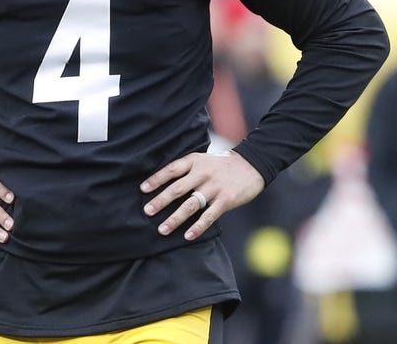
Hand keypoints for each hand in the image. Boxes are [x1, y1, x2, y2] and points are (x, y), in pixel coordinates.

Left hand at [141, 150, 264, 240]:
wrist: (253, 164)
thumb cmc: (223, 165)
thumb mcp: (204, 159)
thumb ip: (188, 170)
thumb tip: (165, 185)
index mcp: (195, 161)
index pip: (172, 170)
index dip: (156, 179)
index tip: (143, 189)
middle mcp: (203, 173)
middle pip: (177, 189)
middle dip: (161, 201)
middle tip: (147, 211)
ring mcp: (214, 187)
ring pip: (190, 205)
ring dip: (175, 218)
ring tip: (162, 229)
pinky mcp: (226, 199)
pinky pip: (209, 216)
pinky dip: (198, 227)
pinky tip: (187, 236)